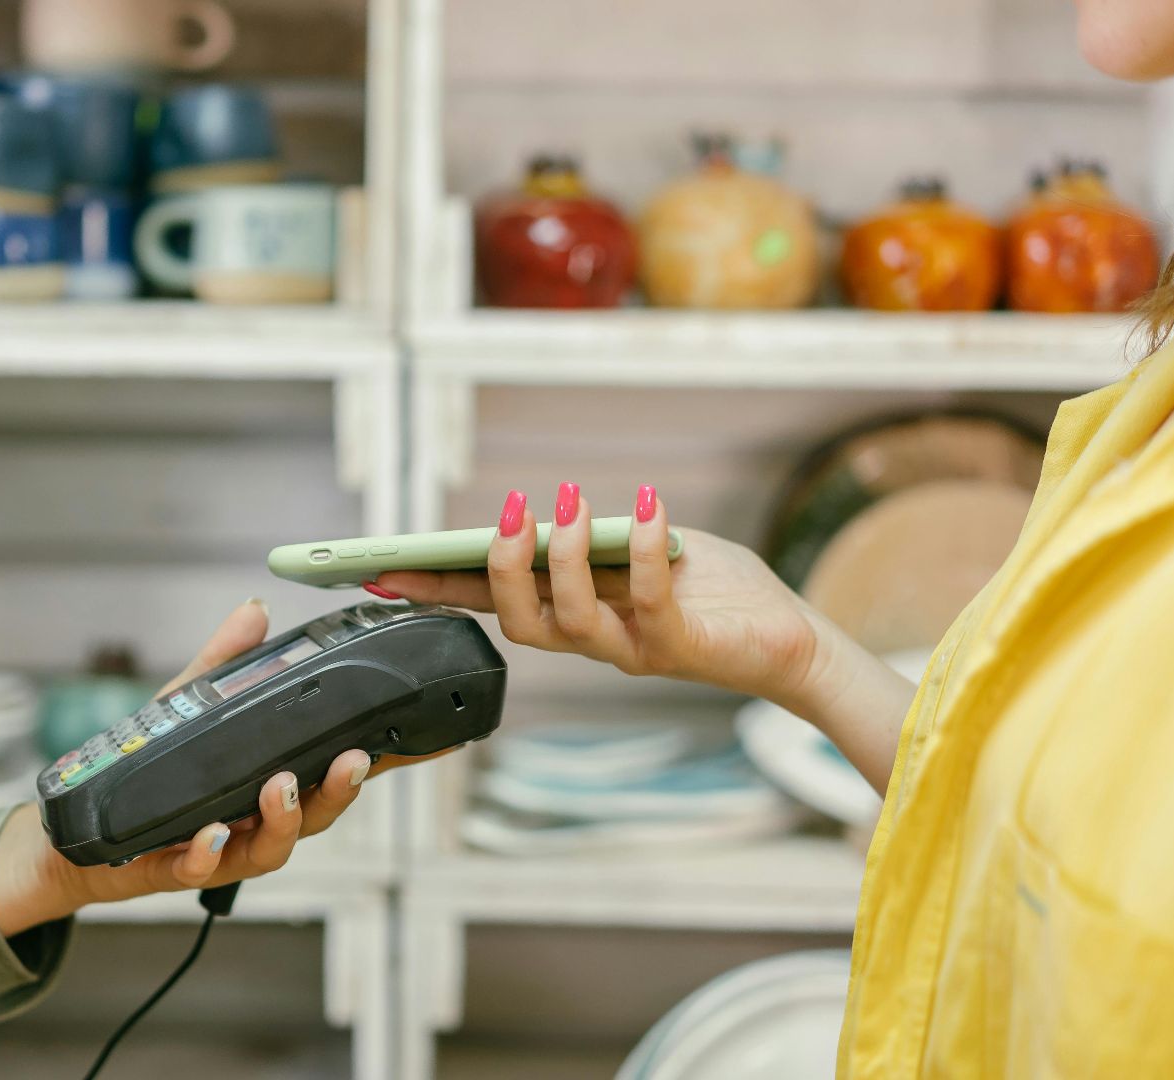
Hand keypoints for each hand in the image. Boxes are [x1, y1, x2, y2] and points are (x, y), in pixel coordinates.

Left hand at [0, 600, 420, 933]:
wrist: (80, 836)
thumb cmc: (145, 772)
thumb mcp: (185, 707)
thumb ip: (223, 663)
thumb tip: (255, 611)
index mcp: (270, 779)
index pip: (335, 769)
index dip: (386, 758)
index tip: (427, 740)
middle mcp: (255, 821)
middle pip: (317, 815)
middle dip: (339, 790)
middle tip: (353, 761)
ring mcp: (221, 850)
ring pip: (271, 849)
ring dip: (283, 819)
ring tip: (280, 787)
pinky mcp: (174, 869)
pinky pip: (198, 870)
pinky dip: (207, 853)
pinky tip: (208, 834)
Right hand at [379, 485, 831, 707]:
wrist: (791, 636)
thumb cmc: (715, 588)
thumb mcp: (642, 550)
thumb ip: (596, 537)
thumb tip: (548, 514)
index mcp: (574, 613)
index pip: (491, 603)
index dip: (436, 591)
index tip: (382, 569)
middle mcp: (593, 640)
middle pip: (517, 621)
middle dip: (499, 569)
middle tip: (507, 515)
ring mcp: (632, 650)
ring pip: (569, 621)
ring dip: (560, 558)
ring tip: (562, 500)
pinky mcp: (679, 649)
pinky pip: (647, 601)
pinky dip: (639, 546)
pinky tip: (643, 504)